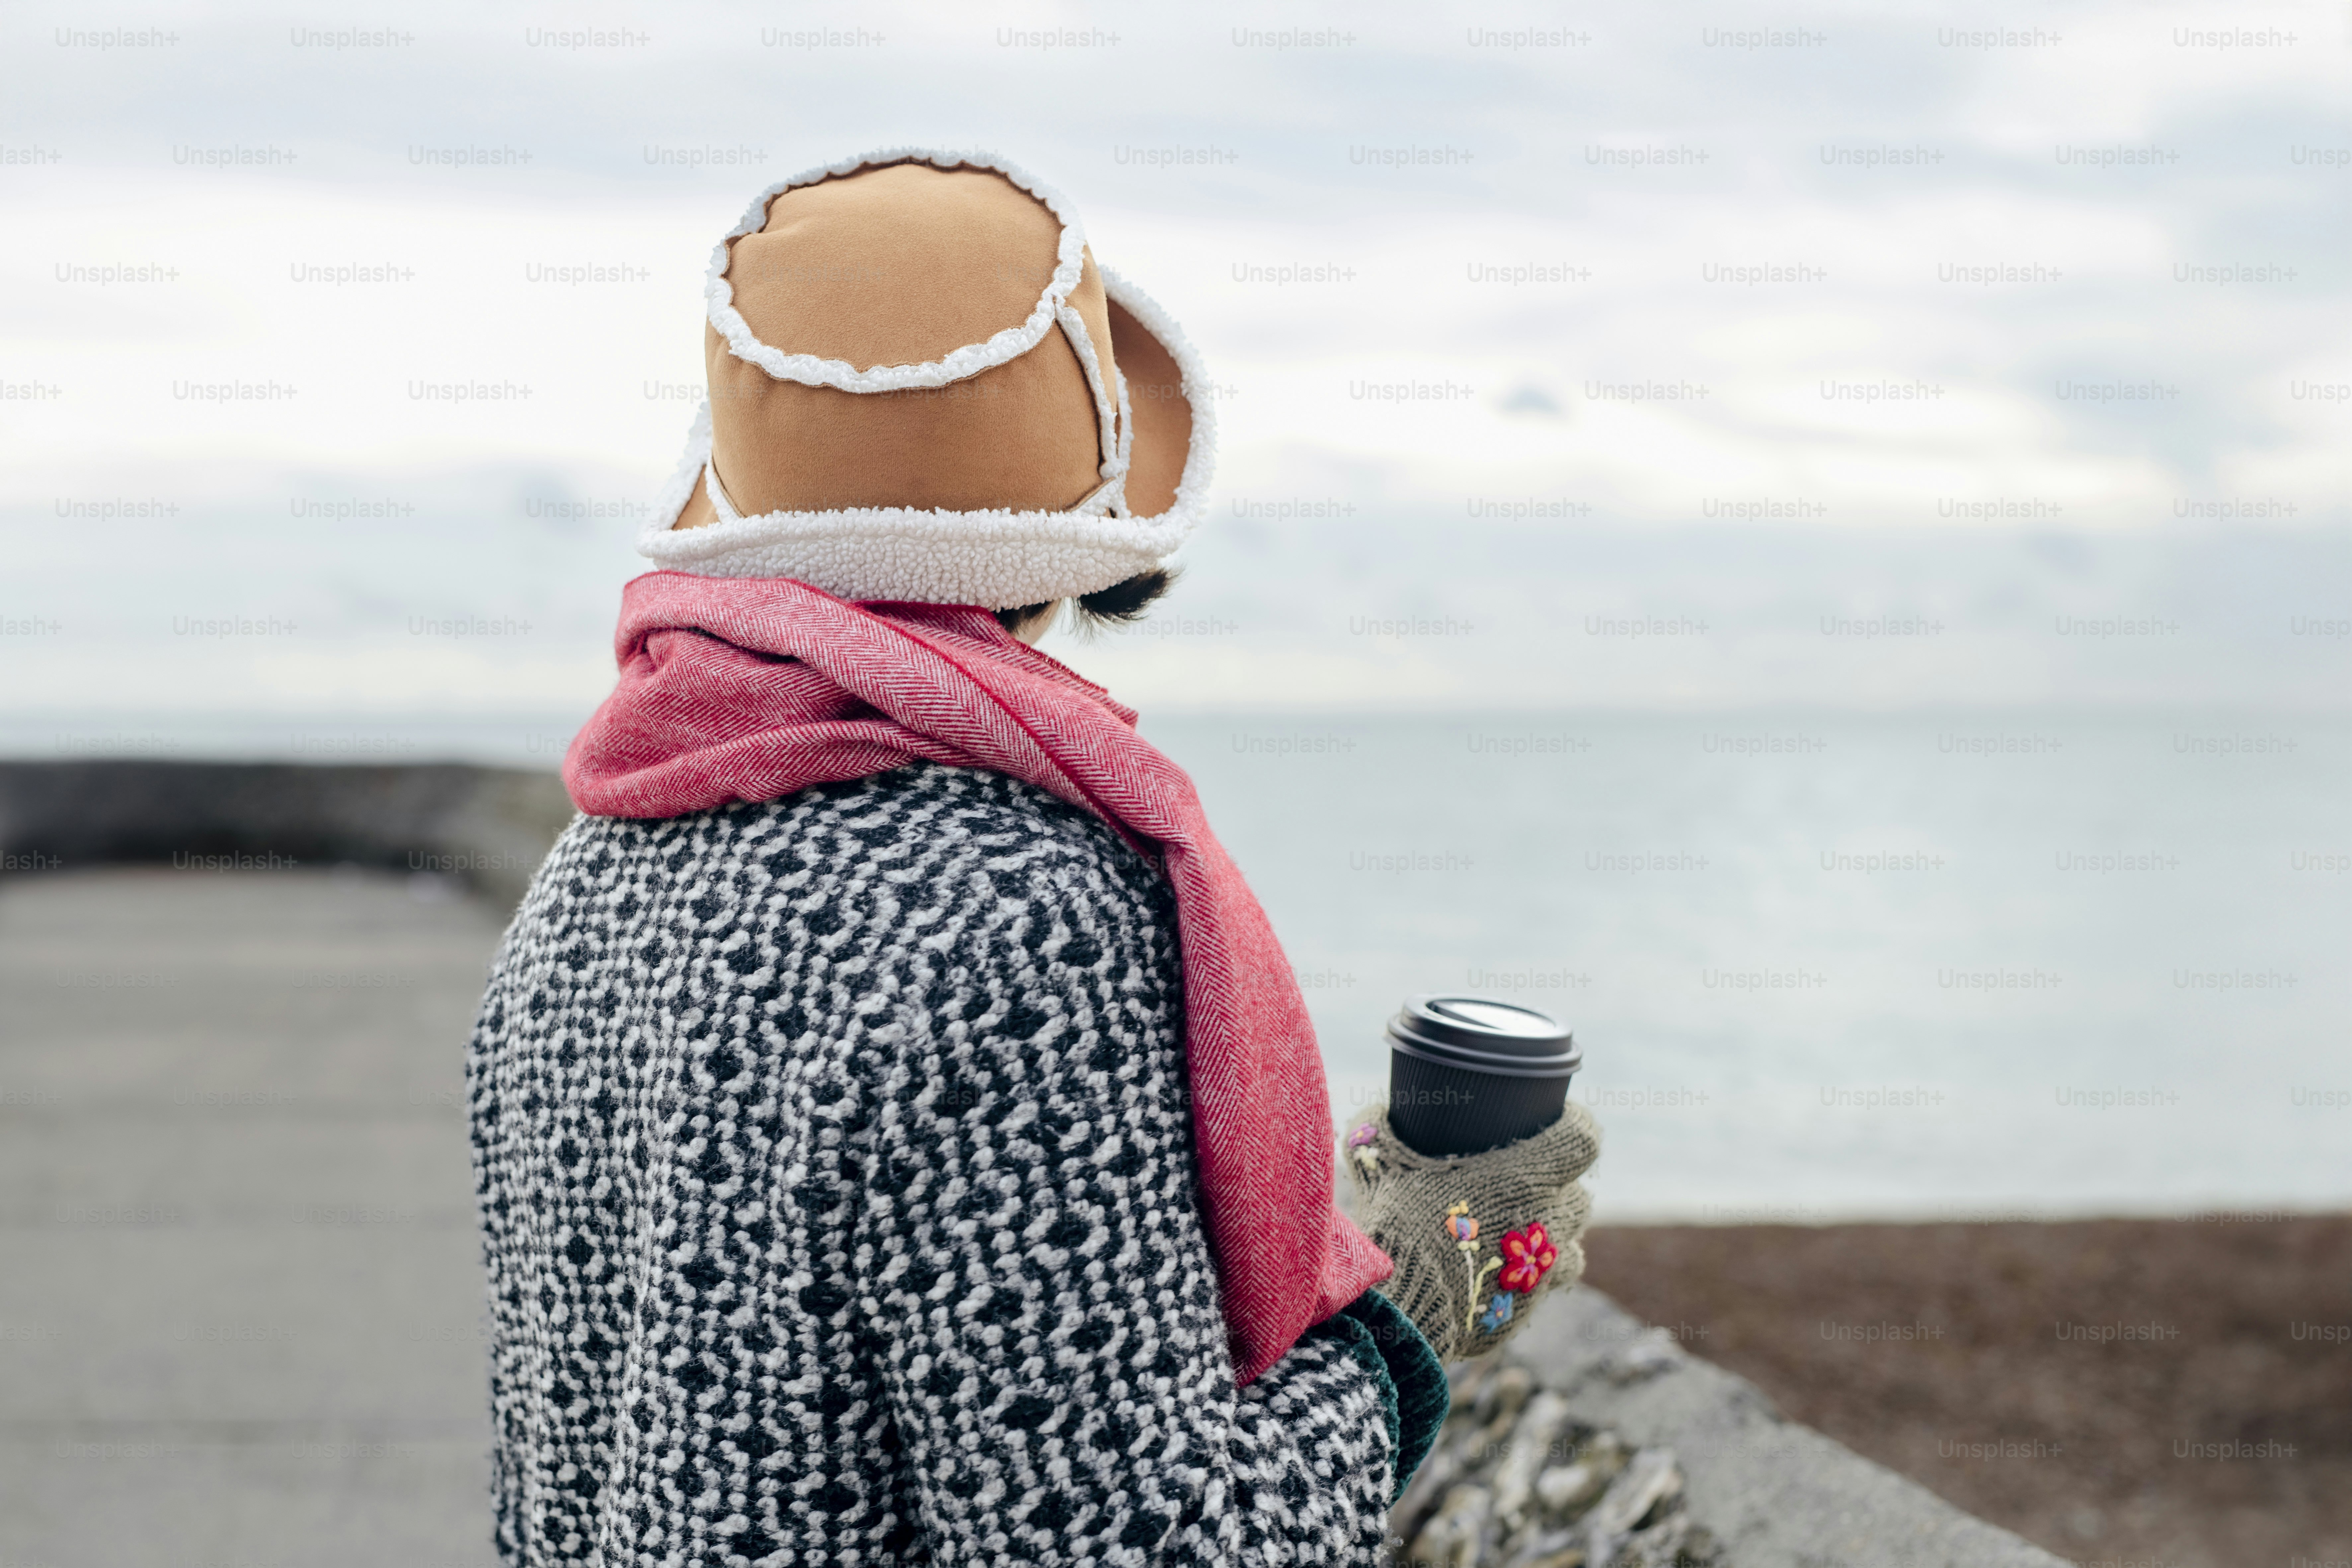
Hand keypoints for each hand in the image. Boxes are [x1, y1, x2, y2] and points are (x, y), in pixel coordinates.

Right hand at [1342, 1103, 1600, 1362]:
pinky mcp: (1529, 1307)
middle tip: (1519, 1185)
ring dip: (1550, 1236)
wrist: (1406, 1310)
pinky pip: (1543, 1286)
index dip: (1577, 1126)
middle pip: (1578, 1195)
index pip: (1583, 1141)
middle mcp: (1549, 1221)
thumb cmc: (1400, 1227)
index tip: (1562, 1121)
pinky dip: (1525, 1278)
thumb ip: (1376, 1131)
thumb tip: (1371, 1111)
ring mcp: (1544, 1270)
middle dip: (1556, 1188)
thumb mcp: (1380, 1166)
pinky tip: (1492, 1272)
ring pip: (1570, 1244)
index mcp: (1527, 1177)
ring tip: (1511, 1233)